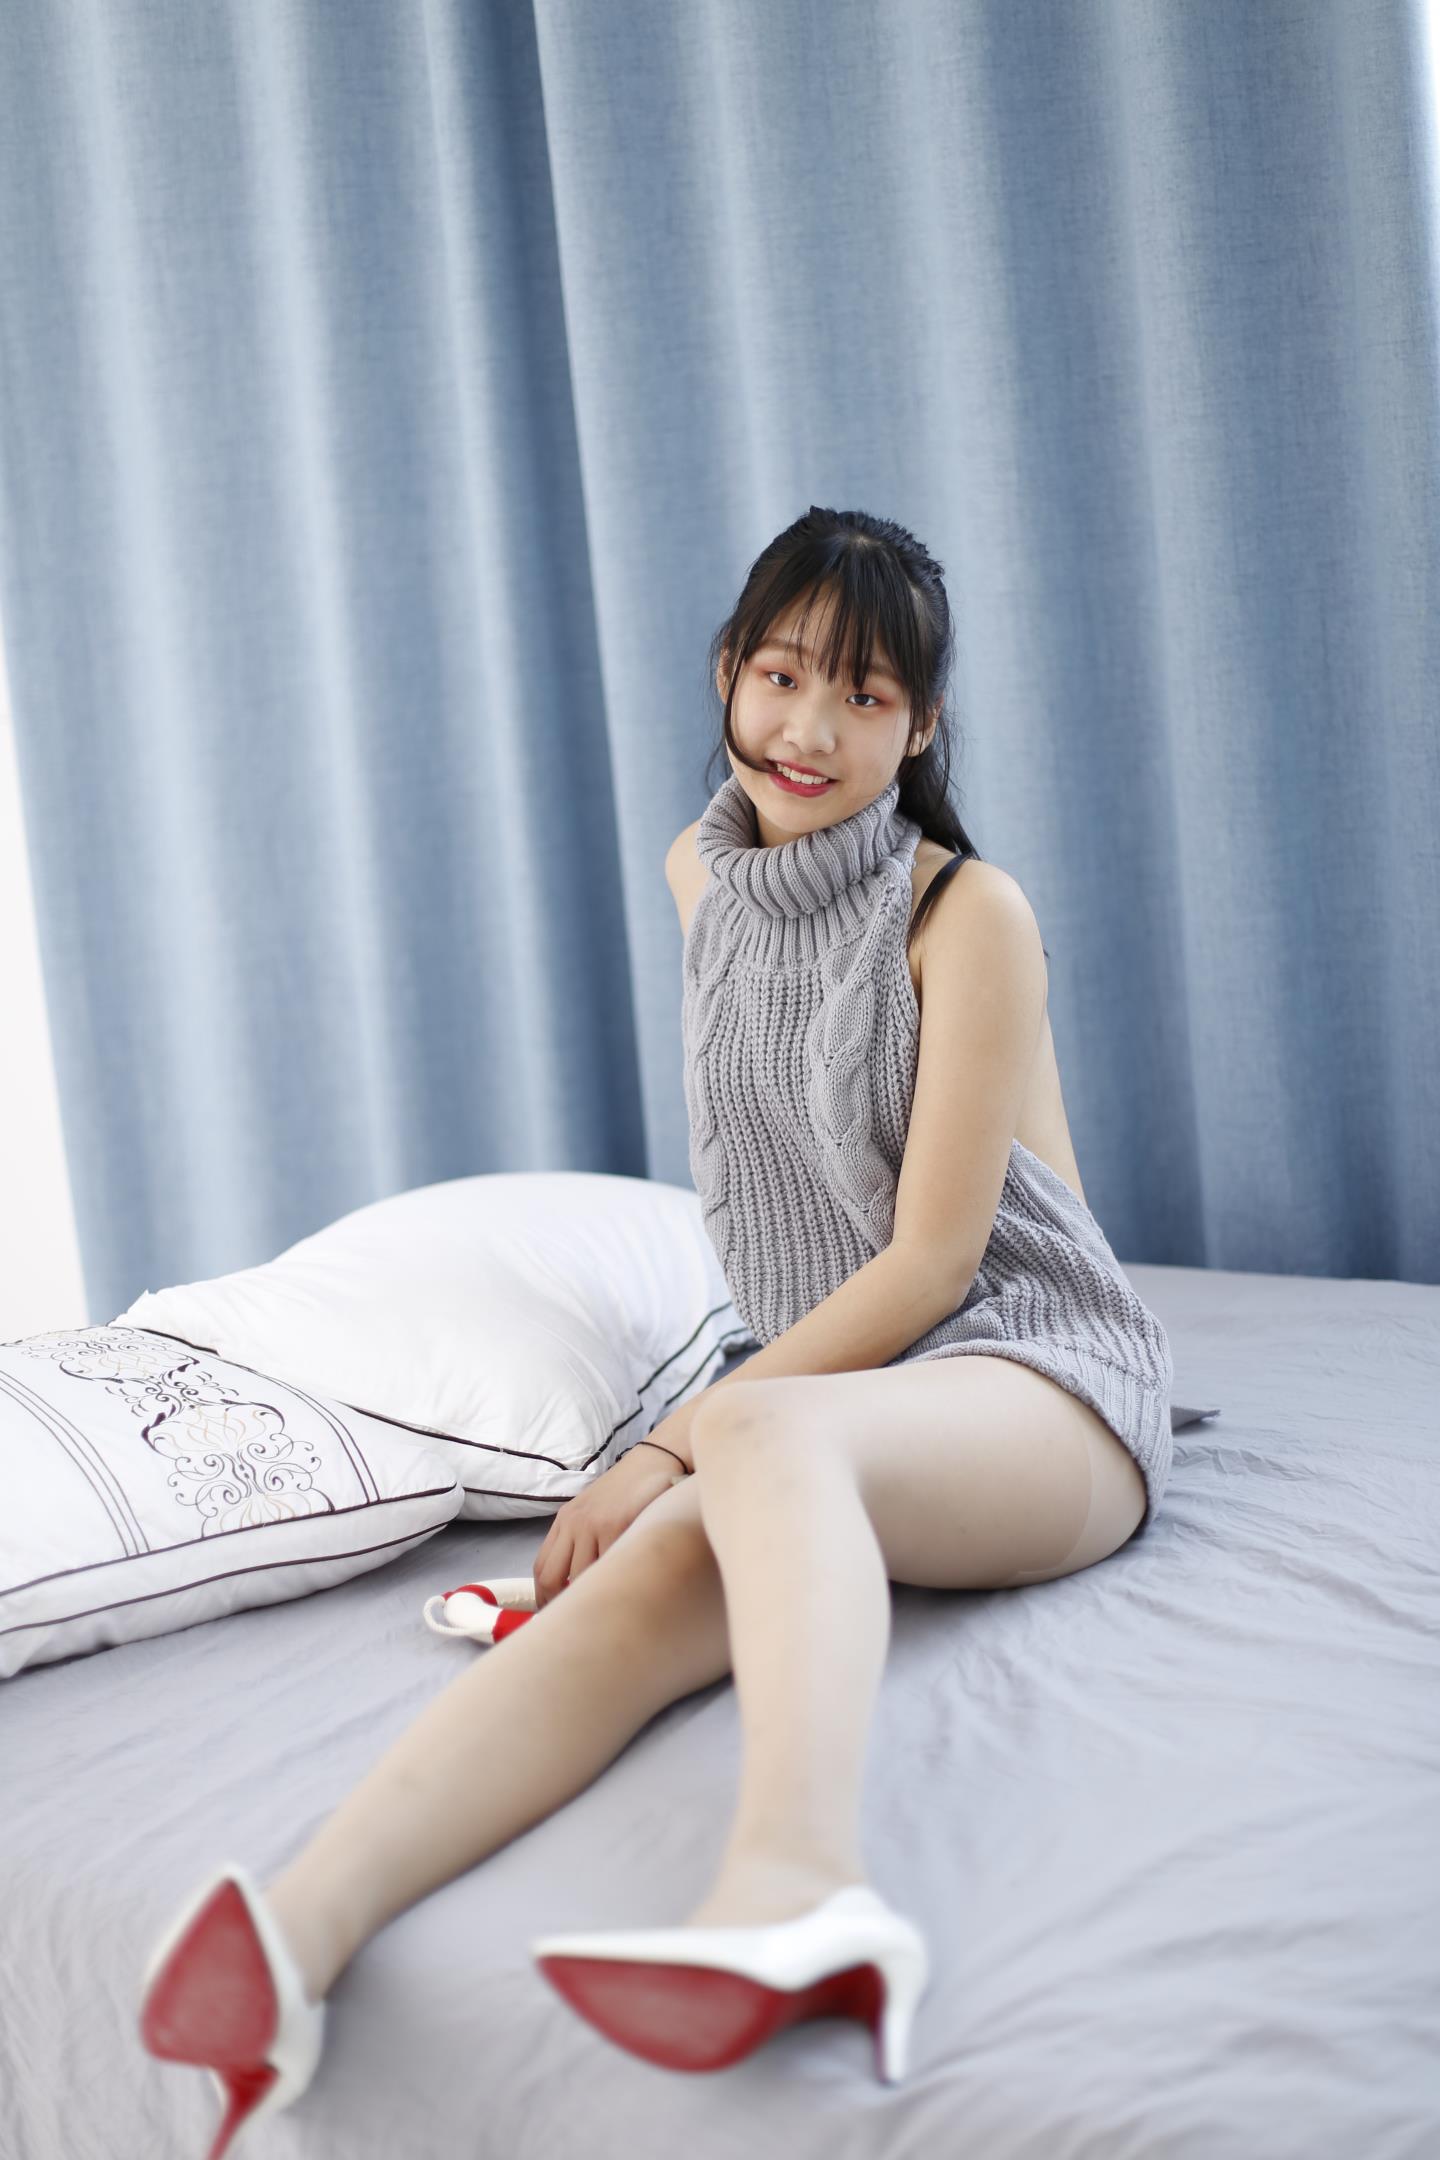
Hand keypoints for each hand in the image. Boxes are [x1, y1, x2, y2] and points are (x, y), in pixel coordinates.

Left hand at [531, 1443, 685, 1607]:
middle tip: (576, 1621)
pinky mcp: (617, 1525)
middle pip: (552, 1578)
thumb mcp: (593, 1511)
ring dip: (591, 1594)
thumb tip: (575, 1585)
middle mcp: (574, 1523)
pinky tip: (625, 1584)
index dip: (543, 1597)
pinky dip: (615, 1579)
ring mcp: (594, 1525)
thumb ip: (580, 1540)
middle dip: (559, 1604)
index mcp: (565, 1521)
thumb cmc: (626, 1491)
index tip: (553, 1615)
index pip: (541, 1568)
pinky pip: (609, 1564)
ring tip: (603, 1605)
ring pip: (581, 1577)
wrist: (653, 1460)